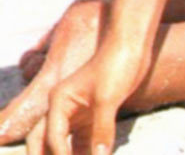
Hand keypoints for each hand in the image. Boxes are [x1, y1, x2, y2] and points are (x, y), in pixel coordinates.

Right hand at [25, 38, 149, 154]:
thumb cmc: (116, 64)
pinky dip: (86, 154)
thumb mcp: (107, 98)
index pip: (53, 137)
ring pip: (65, 147)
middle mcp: (63, 109)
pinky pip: (83, 144)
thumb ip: (102, 130)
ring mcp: (77, 114)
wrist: (132, 46)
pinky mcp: (92, 117)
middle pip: (46, 144)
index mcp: (59, 101)